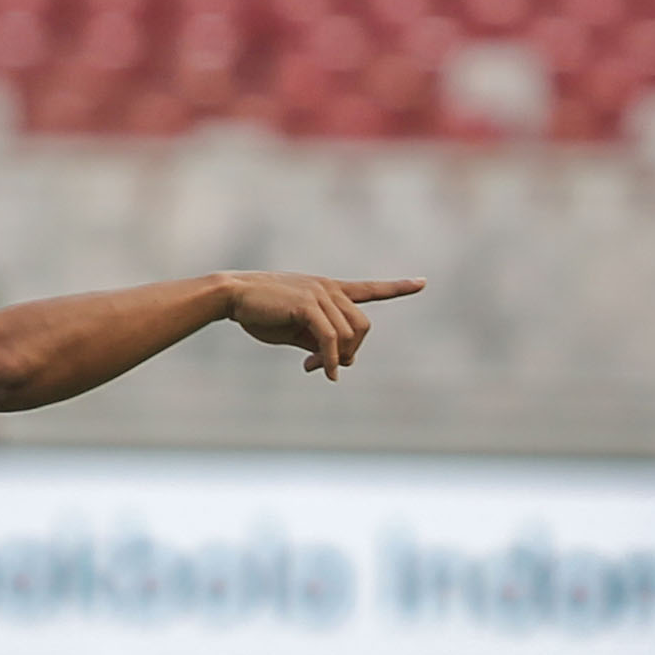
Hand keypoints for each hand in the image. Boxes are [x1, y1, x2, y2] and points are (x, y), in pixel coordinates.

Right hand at [224, 272, 424, 377]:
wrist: (232, 296)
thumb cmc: (260, 313)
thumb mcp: (295, 330)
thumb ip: (319, 341)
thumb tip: (339, 360)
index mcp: (329, 290)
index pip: (370, 289)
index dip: (397, 288)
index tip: (422, 283)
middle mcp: (329, 289)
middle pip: (363, 326)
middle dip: (352, 352)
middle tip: (327, 368)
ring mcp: (320, 294)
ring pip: (350, 334)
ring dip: (338, 359)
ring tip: (315, 368)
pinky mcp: (308, 305)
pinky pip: (332, 338)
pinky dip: (332, 359)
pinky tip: (325, 372)